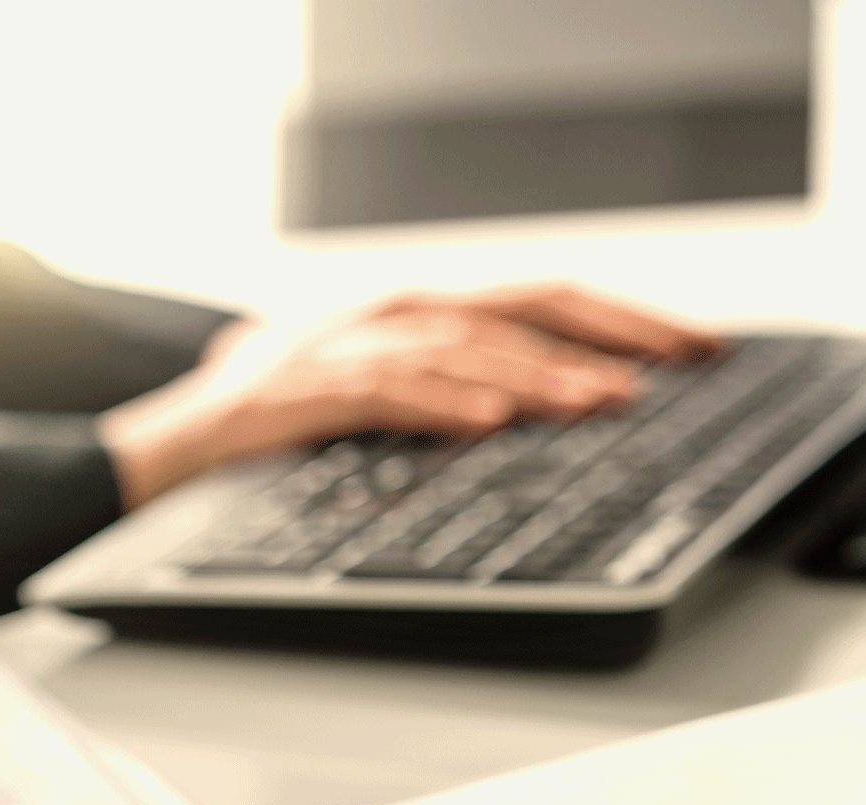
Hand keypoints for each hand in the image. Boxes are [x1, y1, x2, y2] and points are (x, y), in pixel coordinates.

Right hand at [97, 284, 719, 509]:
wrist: (172, 443)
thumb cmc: (282, 427)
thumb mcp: (384, 401)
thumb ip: (459, 397)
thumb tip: (556, 415)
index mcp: (420, 317)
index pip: (539, 300)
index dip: (621, 318)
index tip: (693, 346)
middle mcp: (393, 315)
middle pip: (519, 305)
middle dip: (607, 331)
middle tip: (680, 362)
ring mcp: (347, 346)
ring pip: (463, 344)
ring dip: (539, 372)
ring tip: (600, 401)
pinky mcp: (305, 389)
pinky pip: (385, 390)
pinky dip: (442, 402)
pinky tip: (491, 420)